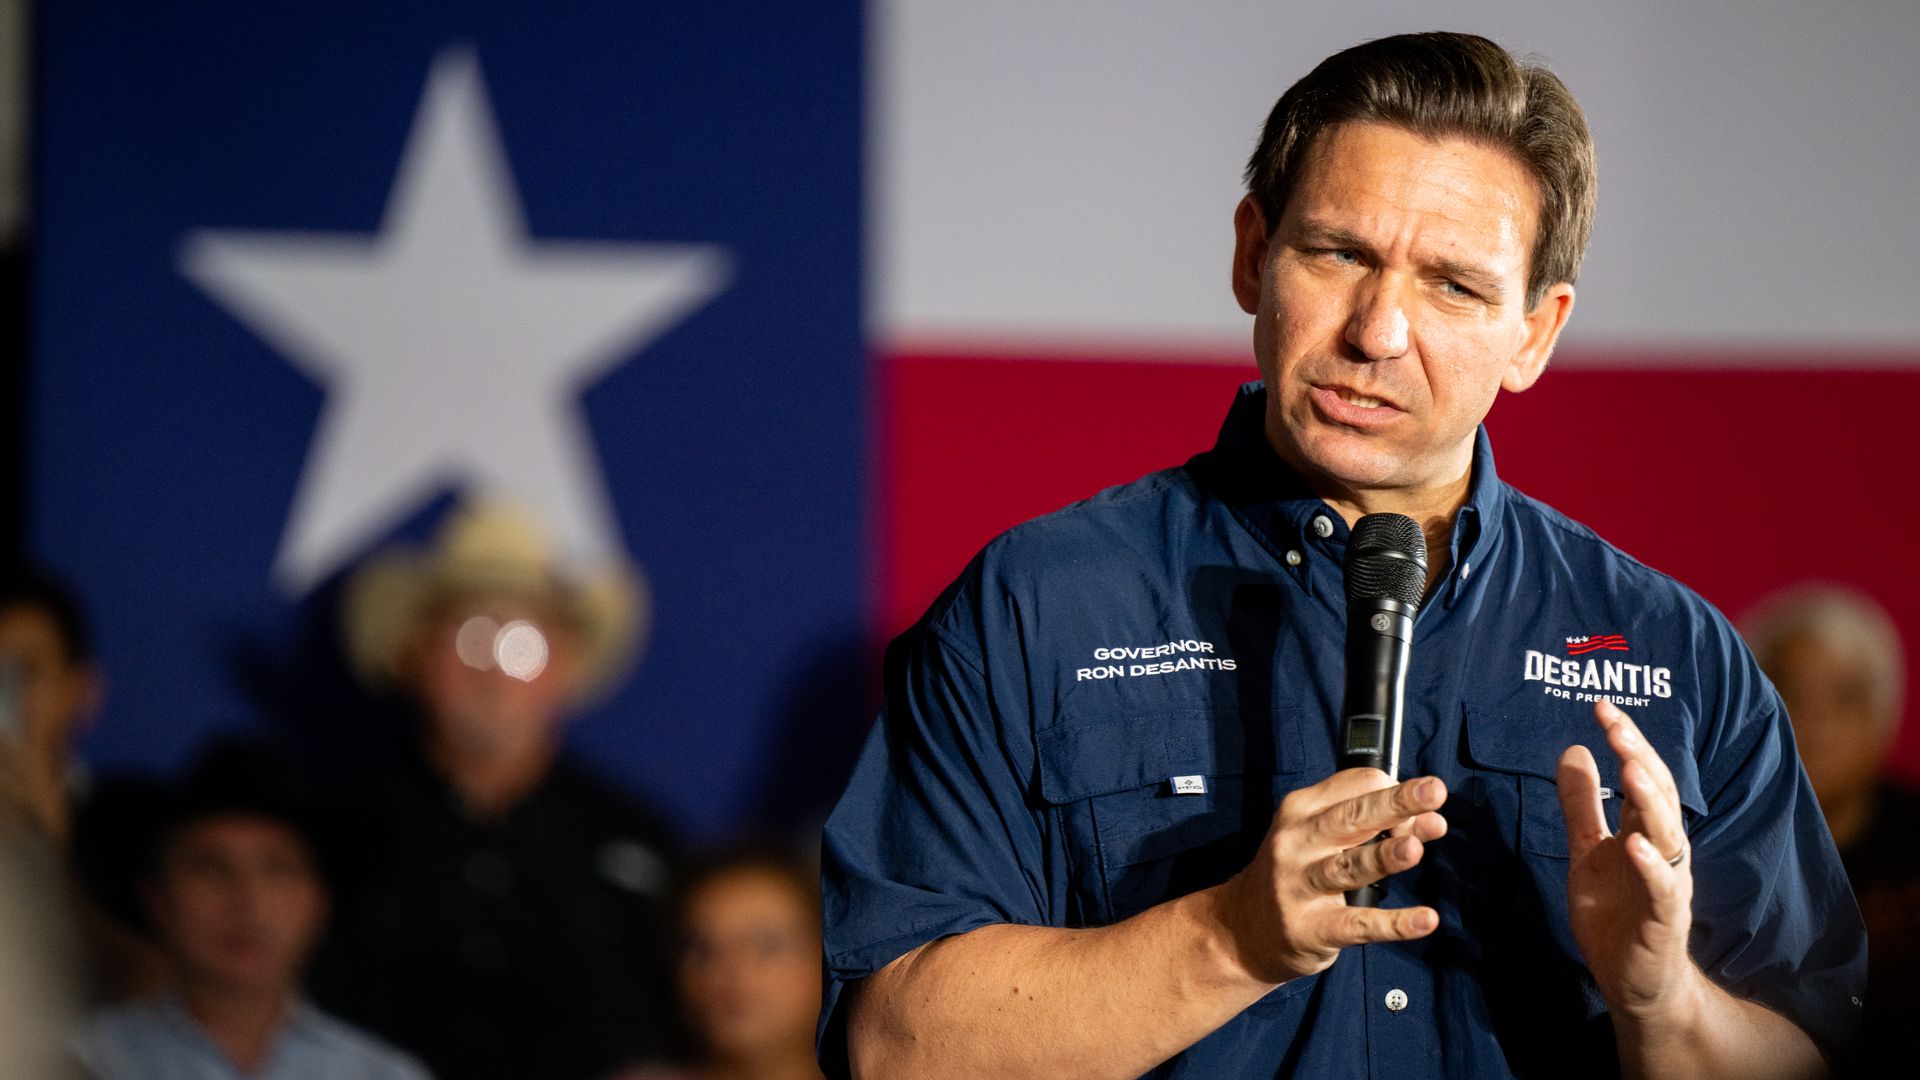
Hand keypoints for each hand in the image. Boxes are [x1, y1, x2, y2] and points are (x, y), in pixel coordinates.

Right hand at [1209, 767, 1447, 985]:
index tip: (1421, 807)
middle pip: (1352, 817)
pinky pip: (1358, 924)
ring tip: (1415, 848)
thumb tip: (1432, 821)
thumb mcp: (1320, 839)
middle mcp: (1296, 843)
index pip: (1353, 786)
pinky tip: (1424, 919)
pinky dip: (1394, 924)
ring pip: (1350, 867)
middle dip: (1395, 803)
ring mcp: (1300, 886)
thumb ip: (1373, 826)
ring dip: (1384, 856)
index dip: (1393, 791)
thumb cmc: (1294, 874)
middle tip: (1434, 791)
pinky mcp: (1311, 928)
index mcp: (1300, 810)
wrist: (1242, 930)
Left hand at [1557, 700, 1694, 1017]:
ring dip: (1649, 801)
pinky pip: (1662, 888)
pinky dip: (1651, 864)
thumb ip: (1582, 804)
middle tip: (1615, 723)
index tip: (1602, 707)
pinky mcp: (1664, 919)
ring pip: (1667, 834)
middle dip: (1638, 756)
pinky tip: (1635, 844)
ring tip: (1630, 769)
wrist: (1633, 981)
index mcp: (1644, 829)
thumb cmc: (1615, 913)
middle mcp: (1663, 849)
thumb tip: (1574, 748)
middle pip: (1657, 794)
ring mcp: (1667, 882)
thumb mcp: (1586, 850)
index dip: (1626, 741)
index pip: (1641, 775)